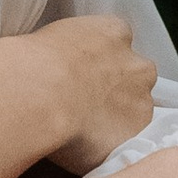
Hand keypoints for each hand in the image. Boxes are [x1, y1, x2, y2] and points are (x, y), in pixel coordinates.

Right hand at [22, 12, 158, 175]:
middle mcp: (137, 63)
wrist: (41, 94)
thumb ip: (69, 50)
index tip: (83, 75)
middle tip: (86, 104)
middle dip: (117, 88)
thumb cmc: (34, 63)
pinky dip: (114, 142)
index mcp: (115, 31)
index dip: (100, 61)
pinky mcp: (138, 133)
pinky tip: (90, 146)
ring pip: (135, 109)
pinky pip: (129, 139)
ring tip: (85, 130)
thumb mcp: (52, 39)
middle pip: (135, 75)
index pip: (117, 42)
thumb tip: (60, 65)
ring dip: (118, 117)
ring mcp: (142, 100)